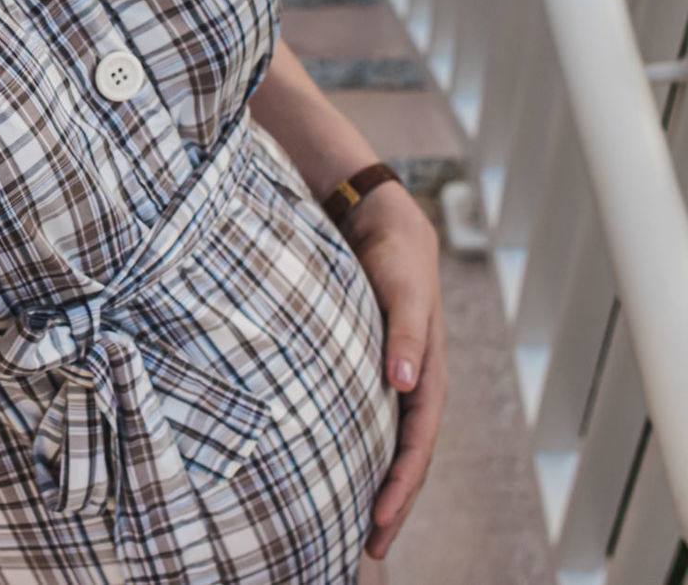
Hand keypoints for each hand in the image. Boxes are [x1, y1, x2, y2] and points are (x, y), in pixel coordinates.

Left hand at [340, 177, 447, 559]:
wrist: (379, 221)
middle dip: (393, 503)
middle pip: (408, 456)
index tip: (379, 518)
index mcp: (426, 371)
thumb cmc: (392, 254)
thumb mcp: (400, 285)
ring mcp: (393, 378)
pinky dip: (362, 452)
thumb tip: (402, 380)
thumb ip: (402, 330)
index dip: (402, 482)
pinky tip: (342, 472)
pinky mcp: (370, 368)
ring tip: (361, 529)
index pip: (418, 442)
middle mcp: (412, 382)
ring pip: (390, 444)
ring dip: (380, 486)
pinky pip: (370, 422)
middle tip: (371, 547)